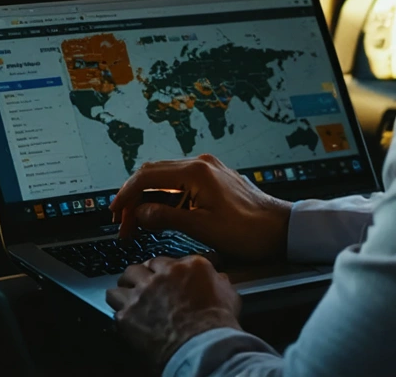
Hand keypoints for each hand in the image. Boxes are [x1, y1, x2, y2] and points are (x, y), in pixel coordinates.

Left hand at [106, 255, 240, 374]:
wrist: (202, 348)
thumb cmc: (218, 324)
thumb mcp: (229, 295)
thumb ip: (218, 281)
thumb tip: (218, 278)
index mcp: (188, 266)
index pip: (167, 260)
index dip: (163, 271)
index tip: (162, 278)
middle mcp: (162, 274)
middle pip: (141, 266)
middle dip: (141, 275)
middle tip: (142, 285)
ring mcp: (142, 292)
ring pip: (123, 280)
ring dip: (126, 288)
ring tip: (127, 297)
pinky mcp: (128, 314)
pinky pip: (114, 306)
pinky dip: (120, 311)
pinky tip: (124, 317)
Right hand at [109, 153, 292, 261]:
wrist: (281, 228)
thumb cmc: (247, 230)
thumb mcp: (203, 228)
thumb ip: (167, 218)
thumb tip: (140, 213)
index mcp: (196, 172)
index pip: (148, 176)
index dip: (126, 194)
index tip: (114, 213)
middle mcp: (200, 164)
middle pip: (154, 174)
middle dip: (134, 199)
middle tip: (124, 226)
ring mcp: (208, 170)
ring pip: (165, 180)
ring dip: (148, 200)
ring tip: (138, 226)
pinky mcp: (213, 179)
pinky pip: (180, 185)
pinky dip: (165, 200)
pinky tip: (159, 218)